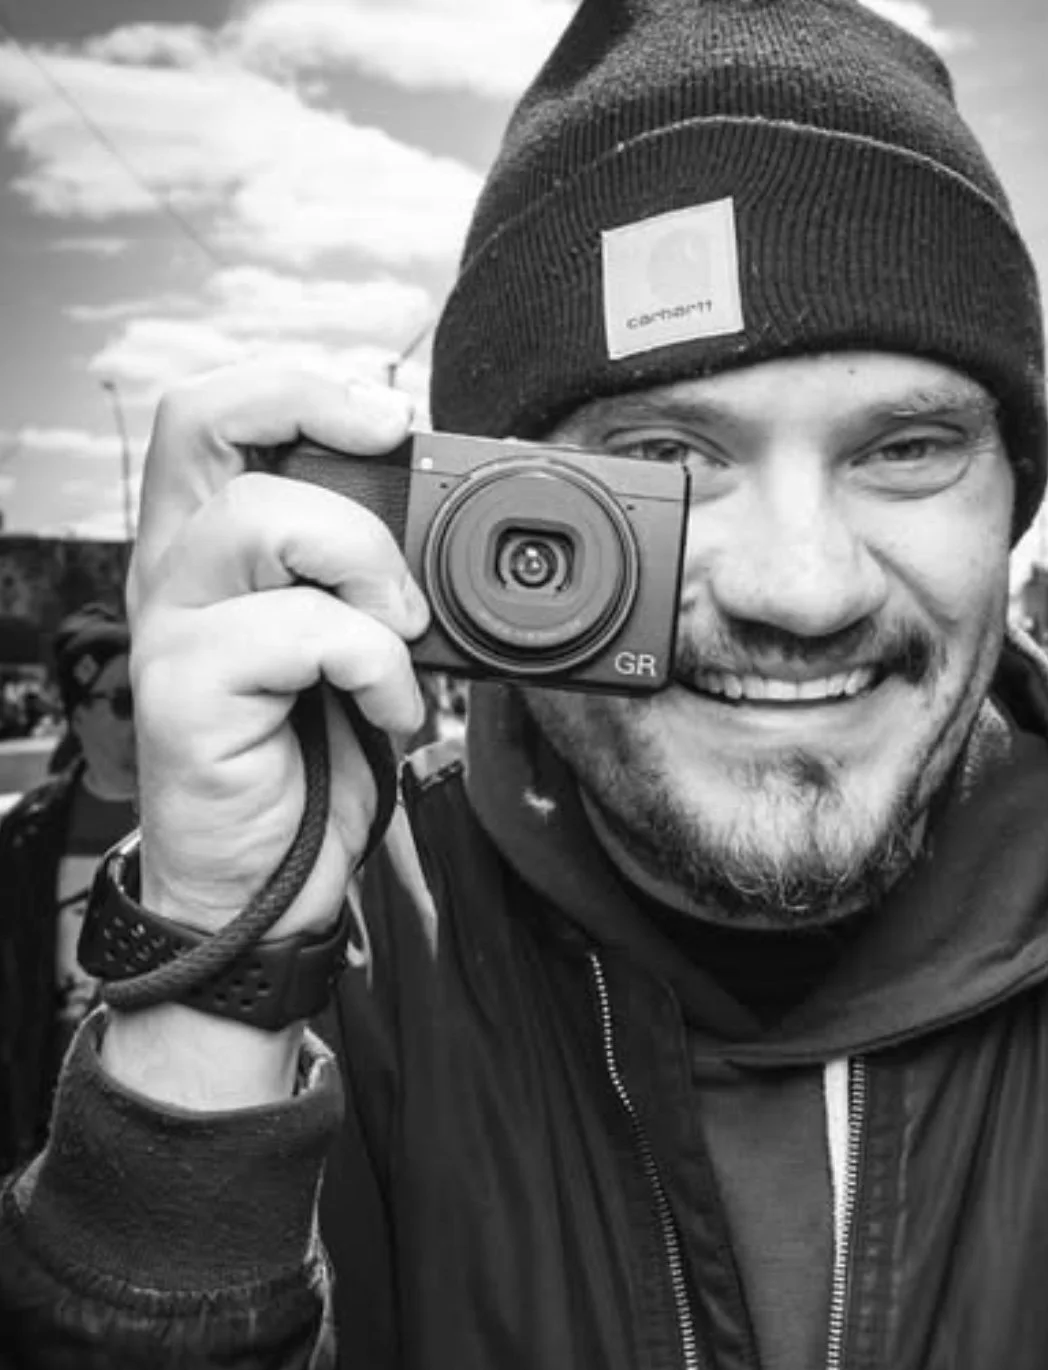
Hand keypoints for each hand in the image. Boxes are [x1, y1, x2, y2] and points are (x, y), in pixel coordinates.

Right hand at [127, 363, 429, 939]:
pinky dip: (376, 664)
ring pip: (261, 519)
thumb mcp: (354, 653)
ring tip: (405, 630)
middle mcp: (176, 575)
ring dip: (367, 562)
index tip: (388, 418)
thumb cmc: (309, 763)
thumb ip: (374, 586)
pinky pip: (301, 631)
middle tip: (393, 450)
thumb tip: (456, 534)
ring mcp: (173, 630)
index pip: (214, 416)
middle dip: (312, 409)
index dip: (297, 387)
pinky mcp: (187, 694)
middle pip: (200, 421)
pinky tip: (389, 710)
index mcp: (213, 552)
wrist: (266, 885)